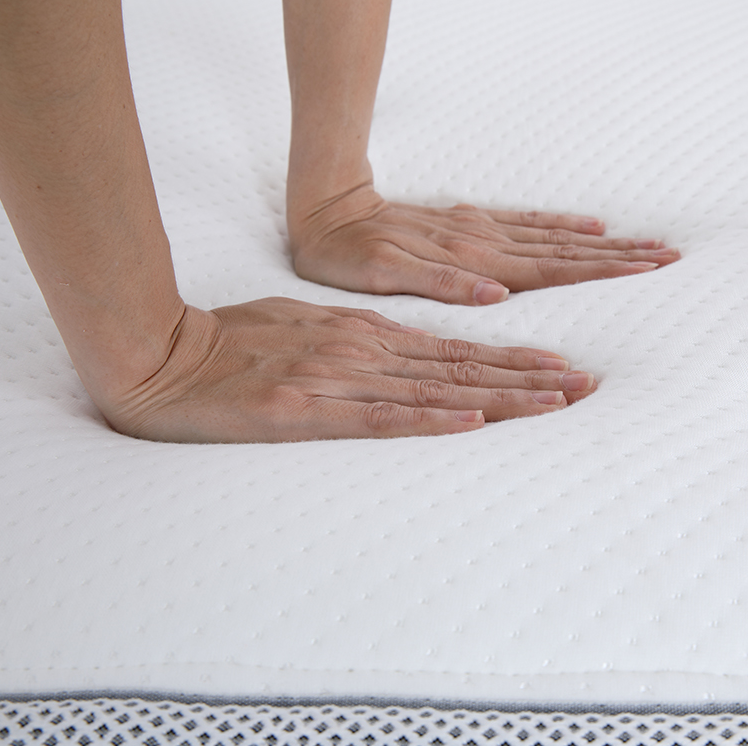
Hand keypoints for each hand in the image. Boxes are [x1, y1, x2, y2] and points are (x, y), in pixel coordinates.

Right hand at [104, 297, 597, 442]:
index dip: (515, 358)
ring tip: (556, 403)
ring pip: (436, 390)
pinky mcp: (306, 412)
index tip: (563, 369)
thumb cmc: (231, 342)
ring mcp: (337, 380)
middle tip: (588, 386)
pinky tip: (473, 420)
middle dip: (531, 377)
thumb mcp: (304, 328)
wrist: (160, 356)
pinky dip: (431, 419)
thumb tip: (397, 354)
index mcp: (364, 333)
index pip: (456, 350)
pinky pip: (380, 418)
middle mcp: (363, 352)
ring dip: (501, 397)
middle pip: (463, 366)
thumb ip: (354, 342)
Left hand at [288, 184, 678, 304]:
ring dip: (600, 242)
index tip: (645, 270)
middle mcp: (484, 244)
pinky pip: (526, 224)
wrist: (327, 209)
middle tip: (668, 255)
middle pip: (563, 252)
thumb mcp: (383, 277)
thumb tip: (496, 295)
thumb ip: (440, 284)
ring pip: (552, 238)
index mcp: (471, 263)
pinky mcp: (468, 224)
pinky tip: (586, 226)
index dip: (598, 272)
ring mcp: (478, 231)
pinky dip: (561, 226)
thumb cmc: (349, 254)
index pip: (549, 271)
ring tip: (643, 242)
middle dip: (617, 256)